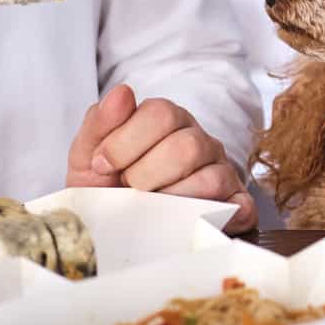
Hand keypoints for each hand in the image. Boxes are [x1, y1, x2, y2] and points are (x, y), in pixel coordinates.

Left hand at [66, 84, 257, 233]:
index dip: (124, 143)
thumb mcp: (88, 156)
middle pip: (187, 146)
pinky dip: (214, 216)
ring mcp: (221, 171)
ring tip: (152, 208)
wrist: (117, 232)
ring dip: (171, 200)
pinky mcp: (236, 203)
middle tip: (129, 189)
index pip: (160, 114)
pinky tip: (187, 221)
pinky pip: (236, 206)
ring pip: (210, 179)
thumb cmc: (107, 189)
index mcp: (167, 121)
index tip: (102, 166)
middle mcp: (200, 141)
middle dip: (146, 175)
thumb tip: (122, 92)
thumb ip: (99, 123)